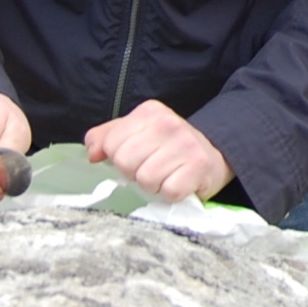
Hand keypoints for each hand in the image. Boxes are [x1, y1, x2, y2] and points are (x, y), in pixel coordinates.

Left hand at [85, 99, 233, 202]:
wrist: (214, 153)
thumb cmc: (167, 147)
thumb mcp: (136, 133)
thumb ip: (107, 137)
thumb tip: (92, 154)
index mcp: (149, 112)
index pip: (112, 144)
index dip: (118, 157)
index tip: (136, 157)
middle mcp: (168, 123)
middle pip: (125, 163)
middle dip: (134, 173)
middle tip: (150, 168)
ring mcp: (185, 144)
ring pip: (145, 179)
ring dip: (153, 185)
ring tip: (165, 176)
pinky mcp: (199, 166)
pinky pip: (168, 192)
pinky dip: (170, 194)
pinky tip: (178, 183)